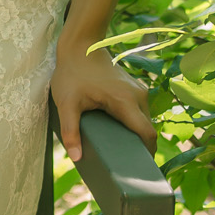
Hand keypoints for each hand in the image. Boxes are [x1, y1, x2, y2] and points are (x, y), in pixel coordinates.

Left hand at [51, 39, 155, 162]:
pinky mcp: (134, 88)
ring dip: (136, 134)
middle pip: (147, 129)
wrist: (80, 46)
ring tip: (121, 151)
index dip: (148, 153)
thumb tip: (76, 158)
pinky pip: (139, 111)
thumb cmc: (72, 73)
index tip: (141, 169)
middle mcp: (138, 96)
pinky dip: (133, 123)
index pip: (147, 133)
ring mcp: (138, 90)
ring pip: (144, 120)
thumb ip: (70, 131)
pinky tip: (118, 133)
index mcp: (126, 101)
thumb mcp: (66, 104)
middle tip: (126, 166)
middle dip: (140, 147)